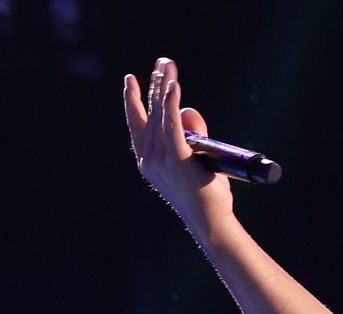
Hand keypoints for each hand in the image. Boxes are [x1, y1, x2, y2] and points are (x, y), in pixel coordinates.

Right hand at [123, 57, 231, 228]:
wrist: (211, 223)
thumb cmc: (205, 197)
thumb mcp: (195, 161)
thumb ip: (192, 135)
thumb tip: (187, 109)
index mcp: (148, 162)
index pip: (137, 124)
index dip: (133, 100)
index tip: (132, 80)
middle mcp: (149, 159)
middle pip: (149, 113)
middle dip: (154, 84)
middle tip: (162, 62)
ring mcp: (161, 160)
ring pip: (160, 115)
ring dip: (165, 87)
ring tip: (168, 66)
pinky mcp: (177, 159)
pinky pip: (173, 125)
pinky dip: (172, 104)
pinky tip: (174, 86)